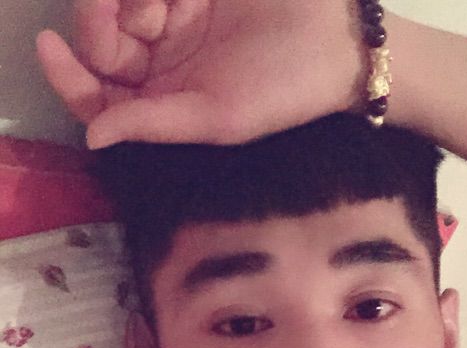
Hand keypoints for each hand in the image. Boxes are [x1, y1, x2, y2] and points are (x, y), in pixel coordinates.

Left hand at [36, 0, 365, 147]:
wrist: (337, 43)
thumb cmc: (283, 90)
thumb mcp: (218, 118)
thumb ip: (156, 124)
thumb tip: (93, 137)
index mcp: (168, 105)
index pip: (102, 98)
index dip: (70, 79)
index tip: (50, 50)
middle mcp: (164, 66)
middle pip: (103, 44)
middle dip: (101, 24)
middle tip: (135, 11)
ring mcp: (175, 23)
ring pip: (121, 5)